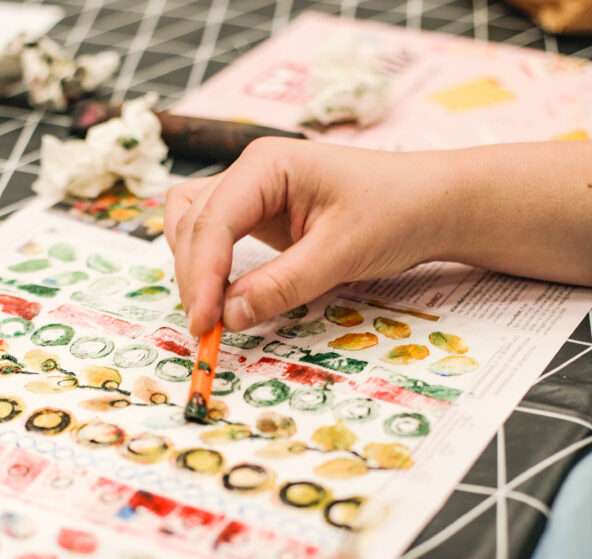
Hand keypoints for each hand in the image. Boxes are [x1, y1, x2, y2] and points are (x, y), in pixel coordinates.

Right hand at [164, 138, 454, 335]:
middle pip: (193, 224)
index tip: (204, 323)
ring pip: (192, 225)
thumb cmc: (396, 213)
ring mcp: (251, 190)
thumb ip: (282, 285)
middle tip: (207, 329)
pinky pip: (212, 233)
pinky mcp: (257, 212)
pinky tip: (217, 289)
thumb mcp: (341, 253)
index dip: (201, 275)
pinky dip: (205, 261)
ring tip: (210, 311)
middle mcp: (250, 171)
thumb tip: (227, 317)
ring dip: (192, 268)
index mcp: (267, 164)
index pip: (212, 221)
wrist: (430, 203)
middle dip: (194, 277)